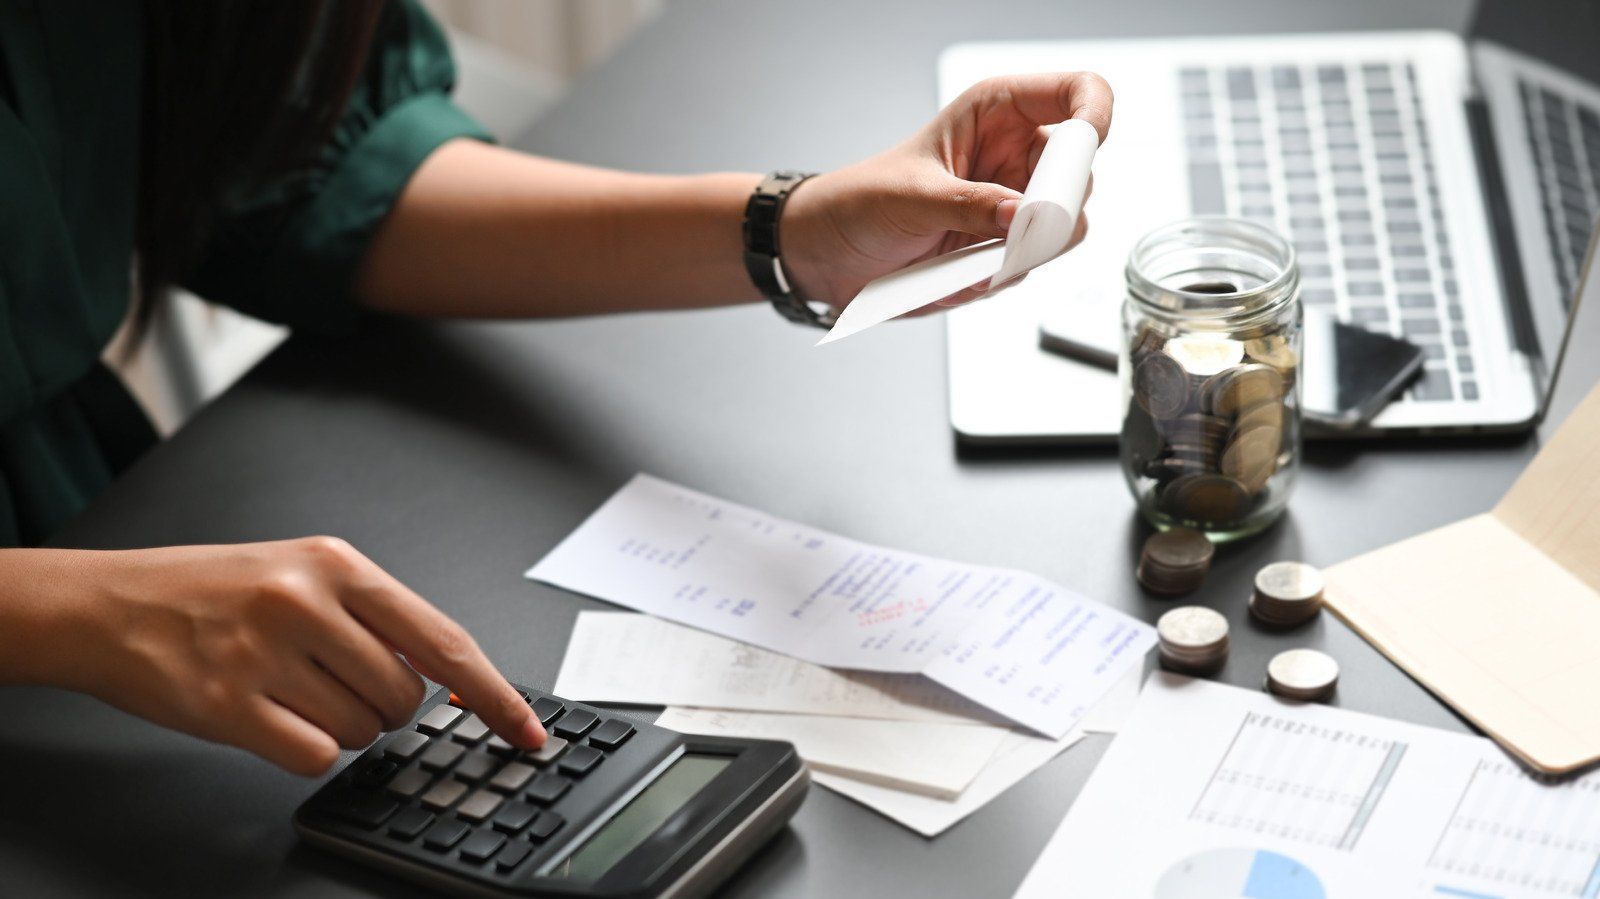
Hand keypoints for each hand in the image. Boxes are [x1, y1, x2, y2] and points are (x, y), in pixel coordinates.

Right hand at [44, 538, 543, 774]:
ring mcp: (267, 653)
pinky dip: (300, 749)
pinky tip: (266, 715)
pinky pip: (313, 756)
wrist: (107, 605)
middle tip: (328, 679)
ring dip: (338, 727)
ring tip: (288, 687)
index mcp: (338, 564)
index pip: (446, 640)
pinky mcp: (229, 704)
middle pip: (404, 697)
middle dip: (380, 706)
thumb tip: (447, 675)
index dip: (494, 694)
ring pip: (362, 731)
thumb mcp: (301, 570)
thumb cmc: (211, 590)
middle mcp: (307, 602)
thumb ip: (374, 615)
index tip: (527, 730)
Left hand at [780, 72, 1111, 312]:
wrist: (829, 254)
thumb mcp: (912, 198)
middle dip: (1052, 208)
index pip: (1078, 93)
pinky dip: (996, 277)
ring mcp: (1015, 204)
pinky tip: (953, 273)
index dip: (1093, 117)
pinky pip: (1030, 265)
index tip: (1083, 153)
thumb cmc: (860, 202)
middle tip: (1013, 229)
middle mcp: (1016, 155)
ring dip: (1019, 252)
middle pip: (1081, 174)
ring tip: (963, 257)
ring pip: (1063, 229)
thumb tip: (1025, 216)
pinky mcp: (1005, 247)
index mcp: (998, 112)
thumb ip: (971, 206)